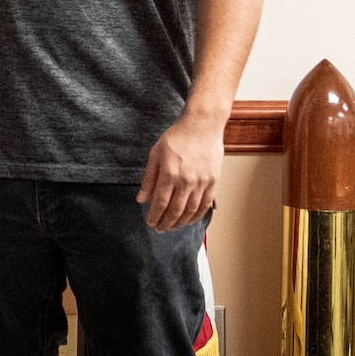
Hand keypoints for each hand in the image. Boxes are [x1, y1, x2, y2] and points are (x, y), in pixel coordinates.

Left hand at [136, 113, 223, 231]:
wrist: (202, 126)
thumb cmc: (177, 137)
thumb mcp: (156, 154)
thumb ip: (149, 178)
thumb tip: (141, 199)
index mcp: (170, 173)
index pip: (160, 202)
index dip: (155, 216)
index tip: (150, 223)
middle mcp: (186, 180)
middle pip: (175, 210)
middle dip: (165, 223)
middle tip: (159, 229)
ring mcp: (202, 182)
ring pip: (190, 211)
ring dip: (180, 222)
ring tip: (172, 227)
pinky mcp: (213, 181)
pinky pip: (205, 205)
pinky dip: (197, 216)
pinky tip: (189, 220)